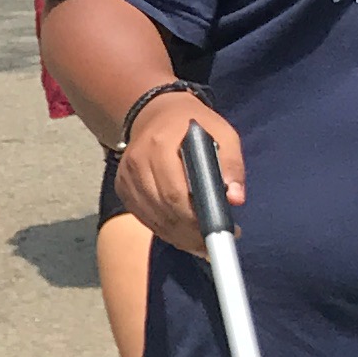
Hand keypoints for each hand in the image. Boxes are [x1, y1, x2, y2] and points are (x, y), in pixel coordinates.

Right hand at [113, 86, 245, 254]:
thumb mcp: (223, 134)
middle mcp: (137, 161)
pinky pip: (144, 218)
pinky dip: (165, 230)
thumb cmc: (194, 124)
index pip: (175, 192)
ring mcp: (126, 176)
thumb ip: (231, 164)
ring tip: (203, 242)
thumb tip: (235, 199)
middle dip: (191, 233)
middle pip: (163, 210)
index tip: (220, 233)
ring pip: (153, 219)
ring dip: (179, 237)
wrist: (155, 113)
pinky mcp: (122, 187)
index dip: (196, 219)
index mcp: (160, 144)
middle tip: (216, 244)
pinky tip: (183, 234)